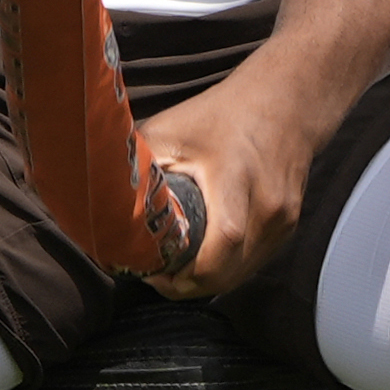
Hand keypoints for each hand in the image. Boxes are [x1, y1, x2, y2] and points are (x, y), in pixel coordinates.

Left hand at [137, 79, 314, 298]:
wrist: (287, 102)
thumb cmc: (223, 114)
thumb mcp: (172, 130)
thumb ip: (141, 166)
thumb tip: (100, 197)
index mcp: (237, 177)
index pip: (223, 242)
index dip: (187, 272)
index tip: (155, 273)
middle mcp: (268, 205)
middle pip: (228, 273)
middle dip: (188, 286)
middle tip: (156, 278)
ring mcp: (283, 220)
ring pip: (241, 275)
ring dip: (206, 282)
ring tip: (175, 271)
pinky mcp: (289, 227)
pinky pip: (253, 263)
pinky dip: (226, 269)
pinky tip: (202, 259)